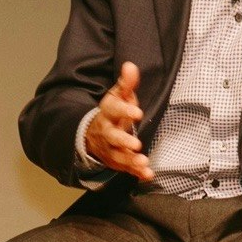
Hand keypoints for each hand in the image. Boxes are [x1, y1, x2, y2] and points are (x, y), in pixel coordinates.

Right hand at [83, 62, 152, 180]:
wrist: (93, 134)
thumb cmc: (113, 112)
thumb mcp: (118, 96)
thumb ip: (126, 83)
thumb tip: (130, 66)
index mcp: (108, 113)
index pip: (113, 110)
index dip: (124, 111)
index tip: (137, 112)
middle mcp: (107, 132)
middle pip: (112, 137)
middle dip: (123, 141)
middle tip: (136, 144)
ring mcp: (111, 148)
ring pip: (118, 155)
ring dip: (130, 160)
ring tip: (143, 162)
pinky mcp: (117, 161)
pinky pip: (126, 168)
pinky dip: (137, 173)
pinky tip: (148, 175)